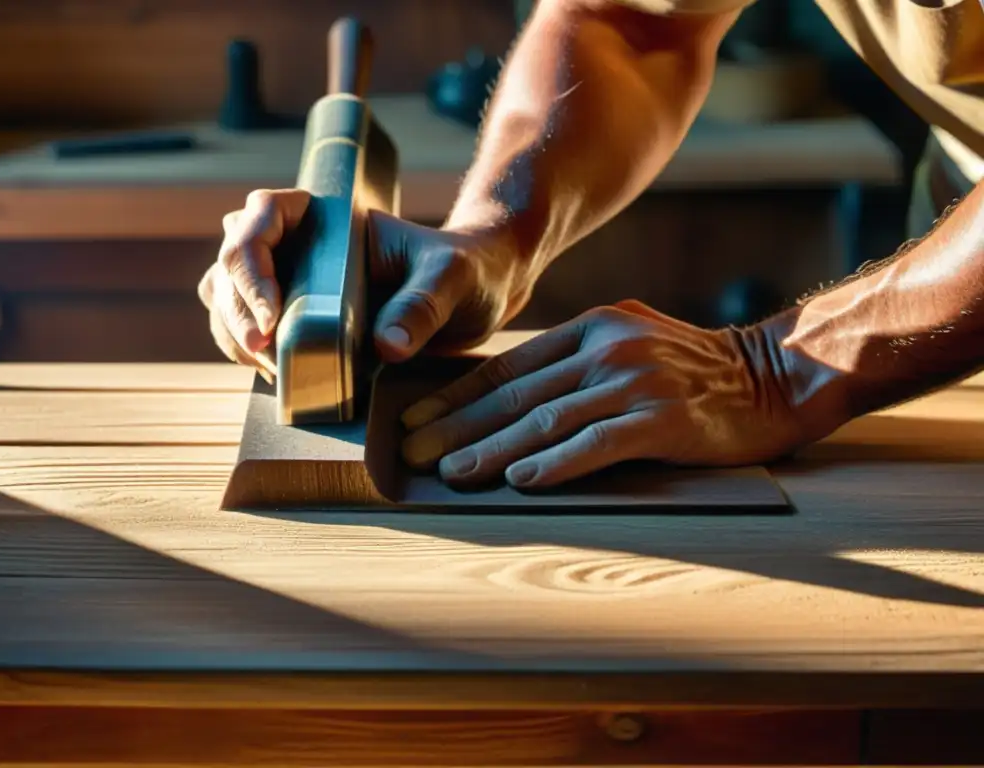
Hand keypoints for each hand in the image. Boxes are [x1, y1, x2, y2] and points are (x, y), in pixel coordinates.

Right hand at [198, 189, 531, 378]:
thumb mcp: (453, 279)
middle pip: (233, 262)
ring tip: (271, 368)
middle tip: (265, 350)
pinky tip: (277, 377)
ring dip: (234, 332)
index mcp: (328, 218)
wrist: (478, 295)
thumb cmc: (467, 269)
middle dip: (237, 306)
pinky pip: (252, 334)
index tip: (275, 313)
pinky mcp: (301, 323)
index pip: (263, 215)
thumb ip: (423, 304)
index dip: (253, 262)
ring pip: (229, 298)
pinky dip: (250, 355)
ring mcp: (295, 284)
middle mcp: (302, 246)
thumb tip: (387, 346)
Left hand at [400, 299, 821, 488]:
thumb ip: (577, 361)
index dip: (458, 395)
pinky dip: (553, 464)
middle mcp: (607, 348)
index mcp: (592, 328)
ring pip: (546, 420)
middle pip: (517, 394)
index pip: (510, 366)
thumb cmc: (694, 370)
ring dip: (493, 449)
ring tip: (453, 473)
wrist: (773, 378)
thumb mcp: (631, 342)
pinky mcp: (661, 420)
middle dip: (459, 426)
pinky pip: (594, 445)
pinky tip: (520, 480)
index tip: (418, 419)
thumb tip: (513, 397)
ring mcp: (634, 382)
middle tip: (415, 452)